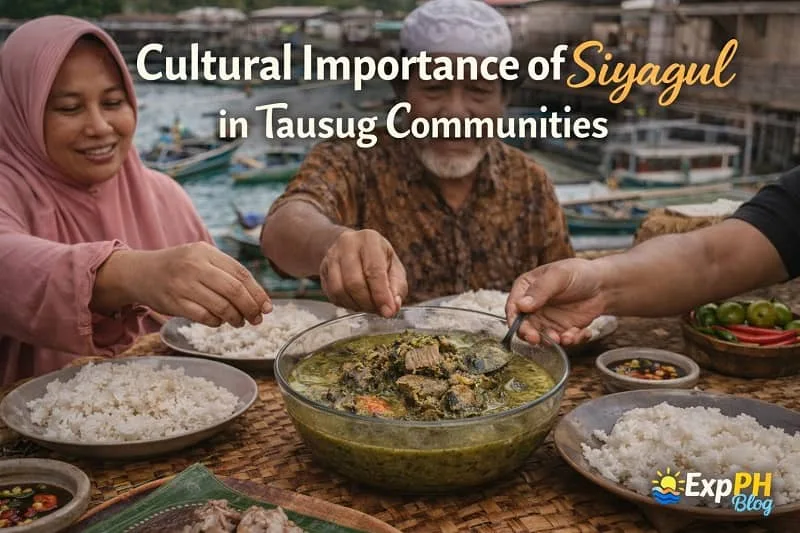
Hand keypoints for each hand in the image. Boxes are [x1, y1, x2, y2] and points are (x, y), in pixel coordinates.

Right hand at [121, 243, 271, 326]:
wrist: (139, 272)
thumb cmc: (178, 267)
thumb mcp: (200, 258)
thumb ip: (225, 272)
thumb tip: (258, 298)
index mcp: (206, 251)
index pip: (241, 273)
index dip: (257, 292)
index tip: (267, 307)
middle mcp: (195, 265)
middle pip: (234, 290)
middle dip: (250, 308)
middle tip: (257, 319)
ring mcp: (183, 284)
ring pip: (221, 306)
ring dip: (235, 318)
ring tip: (240, 322)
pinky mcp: (174, 302)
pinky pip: (204, 317)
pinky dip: (216, 322)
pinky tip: (219, 322)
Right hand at [319, 229, 407, 316]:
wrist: (352, 247)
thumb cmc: (378, 259)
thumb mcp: (394, 267)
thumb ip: (397, 287)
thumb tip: (393, 307)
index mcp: (369, 240)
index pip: (374, 271)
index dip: (381, 295)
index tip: (388, 312)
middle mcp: (347, 244)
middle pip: (354, 283)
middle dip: (368, 303)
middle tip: (378, 310)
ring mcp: (332, 256)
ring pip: (339, 290)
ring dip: (356, 305)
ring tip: (368, 306)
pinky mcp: (323, 269)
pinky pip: (332, 295)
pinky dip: (346, 304)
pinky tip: (356, 302)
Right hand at [505, 258, 606, 345]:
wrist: (603, 285)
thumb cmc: (578, 273)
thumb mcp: (558, 276)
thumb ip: (540, 290)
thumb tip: (521, 305)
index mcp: (526, 289)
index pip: (513, 307)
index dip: (515, 320)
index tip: (524, 330)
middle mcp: (532, 306)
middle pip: (524, 326)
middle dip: (531, 335)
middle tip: (538, 339)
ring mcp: (546, 319)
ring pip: (542, 336)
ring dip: (552, 340)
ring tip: (567, 337)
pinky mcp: (560, 330)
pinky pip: (561, 341)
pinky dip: (570, 340)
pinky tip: (581, 332)